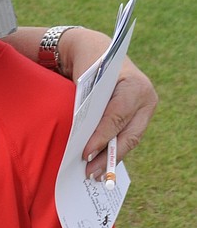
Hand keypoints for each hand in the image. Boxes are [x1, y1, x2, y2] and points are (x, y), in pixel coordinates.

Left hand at [58, 29, 157, 177]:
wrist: (98, 53)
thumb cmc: (87, 67)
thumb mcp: (84, 83)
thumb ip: (86, 108)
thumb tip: (80, 143)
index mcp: (134, 85)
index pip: (116, 117)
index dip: (101, 138)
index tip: (85, 154)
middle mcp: (146, 97)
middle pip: (128, 134)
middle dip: (108, 156)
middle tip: (90, 172)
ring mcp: (146, 108)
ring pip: (130, 140)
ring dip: (112, 158)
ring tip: (95, 174)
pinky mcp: (140, 117)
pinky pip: (128, 138)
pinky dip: (115, 152)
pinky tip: (103, 166)